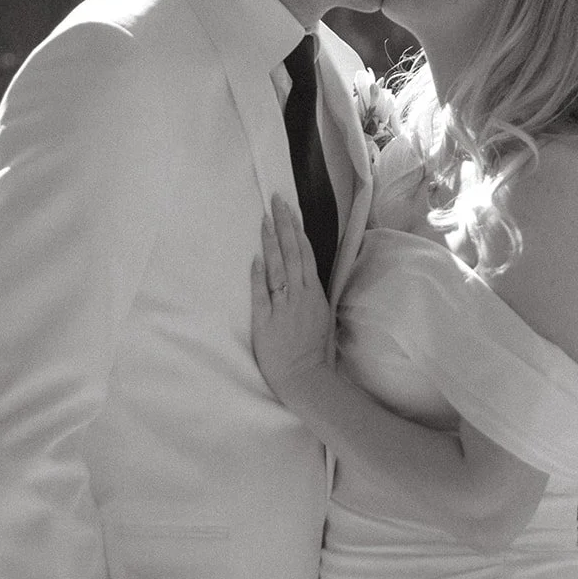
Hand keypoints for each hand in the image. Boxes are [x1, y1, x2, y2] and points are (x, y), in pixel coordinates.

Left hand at [250, 197, 331, 403]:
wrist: (305, 378)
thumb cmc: (315, 351)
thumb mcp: (321, 316)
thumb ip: (312, 294)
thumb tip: (305, 274)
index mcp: (315, 293)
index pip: (305, 254)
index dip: (296, 230)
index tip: (289, 210)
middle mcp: (300, 295)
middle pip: (292, 253)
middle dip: (283, 225)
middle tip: (276, 200)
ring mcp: (283, 307)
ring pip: (278, 267)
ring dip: (271, 242)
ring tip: (265, 219)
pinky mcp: (266, 321)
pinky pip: (262, 293)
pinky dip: (259, 275)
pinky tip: (256, 257)